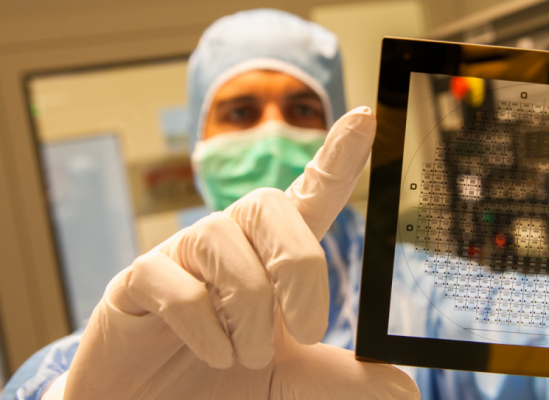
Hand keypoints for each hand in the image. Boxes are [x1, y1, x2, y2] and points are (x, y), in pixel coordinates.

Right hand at [50, 107, 418, 399]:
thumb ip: (339, 378)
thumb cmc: (222, 382)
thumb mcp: (291, 380)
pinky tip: (214, 355)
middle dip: (299, 268)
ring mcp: (180, 257)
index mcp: (271, 255)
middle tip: (310, 331)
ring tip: (245, 359)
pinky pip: (175, 285)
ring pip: (225, 247)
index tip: (366, 117)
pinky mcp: (135, 283)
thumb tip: (404, 389)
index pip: (308, 194)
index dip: (336, 156)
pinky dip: (205, 328)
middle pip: (270, 207)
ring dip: (251, 314)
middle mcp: (228, 242)